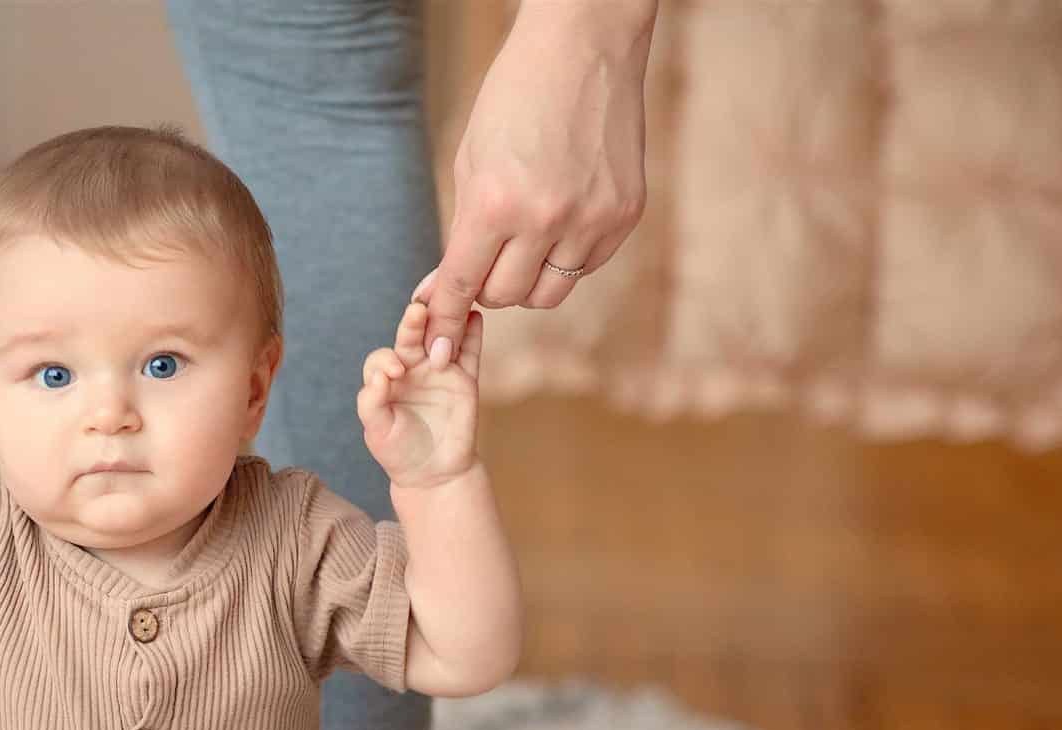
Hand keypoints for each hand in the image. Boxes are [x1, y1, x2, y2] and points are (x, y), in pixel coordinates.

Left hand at [358, 287, 482, 490]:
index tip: (396, 373)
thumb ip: (371, 404)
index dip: (387, 360)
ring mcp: (438, 371)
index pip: (383, 357)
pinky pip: (469, 353)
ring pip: (440, 339)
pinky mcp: (463, 379)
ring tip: (448, 302)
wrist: (435, 473)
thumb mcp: (378, 432)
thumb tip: (379, 376)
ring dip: (443, 321)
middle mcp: (411, 370)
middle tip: (416, 312)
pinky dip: (473, 334)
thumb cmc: (400, 453)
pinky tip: (475, 317)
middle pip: (411, 338)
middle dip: (413, 324)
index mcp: (386, 380)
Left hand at [422, 0, 652, 363]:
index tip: (435, 349)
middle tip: (483, 262)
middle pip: (506, 297)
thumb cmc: (516, 99)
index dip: (443, 319)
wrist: (584, 48)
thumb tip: (446, 291)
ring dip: (526, 281)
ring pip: (548, 292)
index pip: (462, 283)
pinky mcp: (626, 215)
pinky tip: (560, 221)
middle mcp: (546, 218)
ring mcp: (593, 219)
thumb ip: (463, 230)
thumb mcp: (471, 161)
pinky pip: (586, 267)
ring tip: (521, 244)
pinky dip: (566, 258)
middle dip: (486, 288)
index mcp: (495, 202)